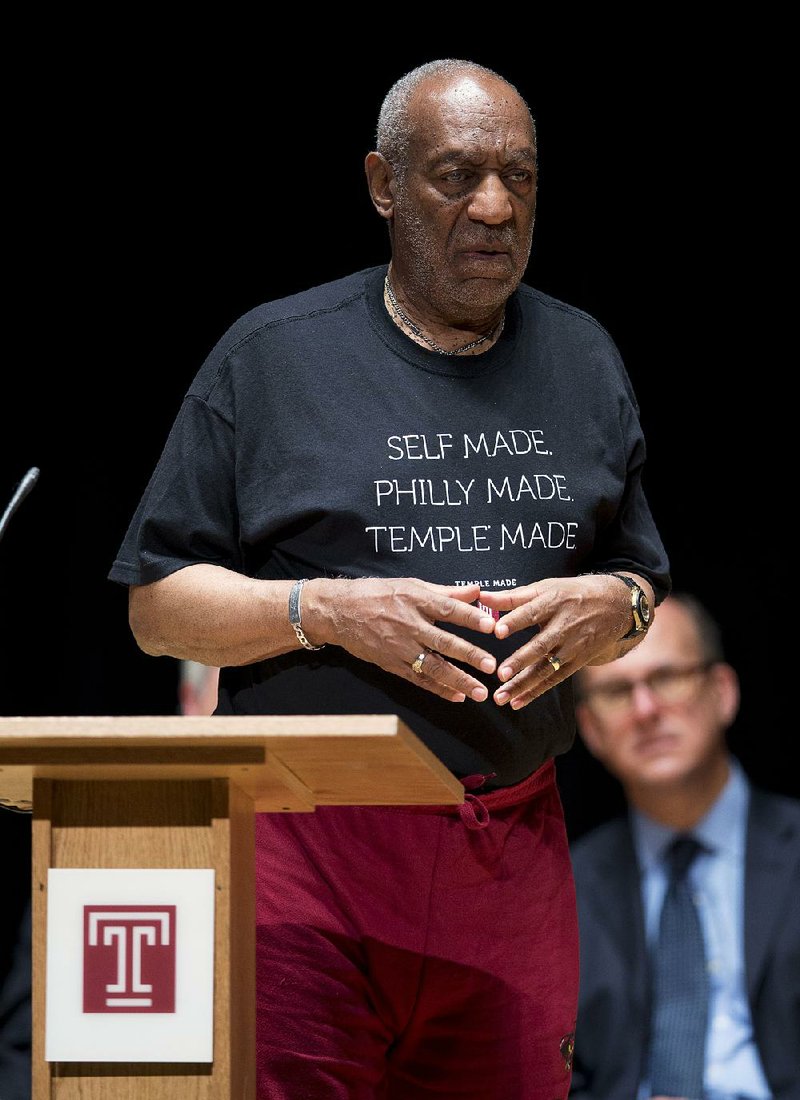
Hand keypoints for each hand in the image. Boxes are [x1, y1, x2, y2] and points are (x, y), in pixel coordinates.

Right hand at [310, 578, 497, 702]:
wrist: (339, 611)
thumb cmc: (378, 594)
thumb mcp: (412, 585)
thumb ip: (446, 591)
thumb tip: (477, 591)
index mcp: (416, 600)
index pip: (448, 609)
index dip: (470, 617)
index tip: (491, 625)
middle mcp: (409, 625)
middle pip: (443, 642)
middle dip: (469, 655)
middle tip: (491, 665)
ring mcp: (400, 647)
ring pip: (433, 667)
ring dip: (458, 680)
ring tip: (479, 692)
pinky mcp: (391, 664)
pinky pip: (418, 679)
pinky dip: (438, 689)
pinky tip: (457, 697)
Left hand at [478, 574, 636, 708]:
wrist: (616, 605)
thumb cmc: (571, 594)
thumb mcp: (545, 588)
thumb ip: (512, 596)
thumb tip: (481, 596)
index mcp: (553, 602)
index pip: (531, 612)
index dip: (514, 621)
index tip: (497, 631)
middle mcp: (564, 625)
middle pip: (540, 645)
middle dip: (520, 661)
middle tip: (500, 673)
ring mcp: (573, 646)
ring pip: (546, 668)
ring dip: (523, 684)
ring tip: (501, 697)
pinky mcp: (578, 661)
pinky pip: (554, 679)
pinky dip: (536, 691)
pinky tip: (517, 702)